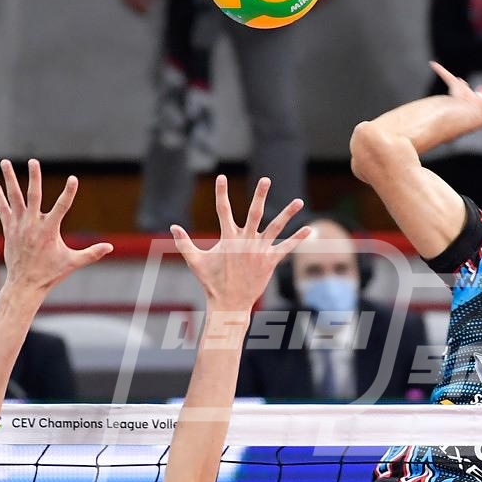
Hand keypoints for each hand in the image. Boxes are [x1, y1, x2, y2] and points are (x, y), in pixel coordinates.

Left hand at [0, 159, 113, 293]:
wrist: (25, 284)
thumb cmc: (50, 273)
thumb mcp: (73, 262)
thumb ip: (91, 253)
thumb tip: (110, 247)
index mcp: (49, 230)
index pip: (62, 207)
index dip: (69, 193)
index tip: (74, 179)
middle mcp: (32, 225)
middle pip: (33, 196)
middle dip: (34, 177)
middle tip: (33, 161)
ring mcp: (19, 226)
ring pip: (14, 198)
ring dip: (10, 179)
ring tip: (5, 162)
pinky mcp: (9, 229)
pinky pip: (3, 209)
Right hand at [171, 175, 309, 313]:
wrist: (229, 304)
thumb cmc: (211, 282)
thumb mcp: (195, 261)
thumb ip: (184, 243)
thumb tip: (172, 227)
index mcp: (228, 239)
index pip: (223, 210)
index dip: (221, 193)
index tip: (221, 177)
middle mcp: (245, 241)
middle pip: (254, 213)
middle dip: (260, 195)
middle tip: (265, 179)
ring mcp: (259, 251)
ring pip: (276, 227)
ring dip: (288, 213)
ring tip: (298, 200)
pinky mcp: (269, 261)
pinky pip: (286, 248)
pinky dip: (297, 238)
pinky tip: (309, 228)